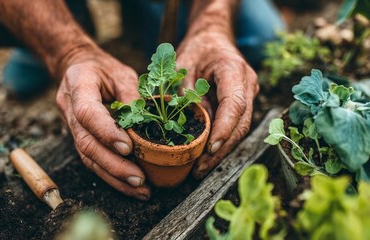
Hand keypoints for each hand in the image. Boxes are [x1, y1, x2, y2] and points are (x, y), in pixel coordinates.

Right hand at [56, 47, 150, 199]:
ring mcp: (70, 126)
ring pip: (87, 157)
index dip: (106, 132)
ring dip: (114, 176)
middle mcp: (69, 109)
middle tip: (139, 178)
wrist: (77, 68)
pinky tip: (130, 186)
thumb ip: (132, 94)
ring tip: (140, 189)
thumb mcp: (121, 72)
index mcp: (78, 84)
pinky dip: (111, 175)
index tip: (128, 147)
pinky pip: (91, 160)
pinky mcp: (78, 138)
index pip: (87, 113)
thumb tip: (146, 123)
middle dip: (113, 164)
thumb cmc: (103, 69)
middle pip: (86, 143)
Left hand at [176, 32, 258, 178]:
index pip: (234, 104)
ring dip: (222, 151)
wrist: (212, 39)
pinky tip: (206, 157)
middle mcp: (247, 84)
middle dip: (221, 150)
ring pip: (239, 129)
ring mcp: (248, 94)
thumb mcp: (181, 65)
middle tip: (199, 170)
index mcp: (233, 69)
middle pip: (240, 123)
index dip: (224, 129)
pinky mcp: (242, 103)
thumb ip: (186, 93)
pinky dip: (222, 142)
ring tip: (200, 169)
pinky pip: (234, 126)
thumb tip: (190, 125)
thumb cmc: (196, 49)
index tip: (210, 149)